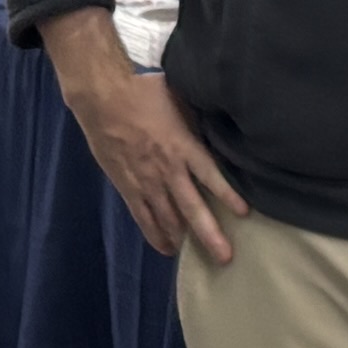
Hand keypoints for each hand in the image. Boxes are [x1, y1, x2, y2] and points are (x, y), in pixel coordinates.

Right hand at [45, 12, 244, 265]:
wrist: (102, 96)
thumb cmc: (143, 91)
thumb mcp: (180, 101)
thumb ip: (198, 122)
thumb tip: (221, 126)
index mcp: (182, 145)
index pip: (210, 175)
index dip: (228, 195)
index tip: (245, 213)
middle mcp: (166, 169)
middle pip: (191, 207)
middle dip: (209, 233)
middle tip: (225, 256)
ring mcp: (145, 181)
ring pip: (167, 218)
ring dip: (184, 238)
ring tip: (201, 256)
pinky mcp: (126, 187)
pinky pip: (143, 217)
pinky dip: (155, 235)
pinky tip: (166, 249)